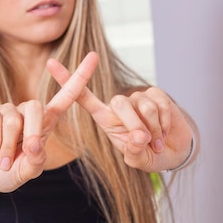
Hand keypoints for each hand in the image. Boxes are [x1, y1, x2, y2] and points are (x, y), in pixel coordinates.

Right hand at [0, 52, 97, 191]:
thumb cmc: (8, 172)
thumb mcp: (27, 172)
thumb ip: (35, 162)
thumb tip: (34, 145)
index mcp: (45, 123)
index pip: (66, 97)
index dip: (80, 77)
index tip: (94, 55)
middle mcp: (27, 112)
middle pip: (36, 107)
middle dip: (32, 132)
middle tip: (26, 153)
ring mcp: (7, 109)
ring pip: (13, 120)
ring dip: (8, 146)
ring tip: (3, 161)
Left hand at [46, 57, 193, 171]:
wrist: (172, 152)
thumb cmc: (147, 155)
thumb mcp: (138, 160)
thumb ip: (134, 152)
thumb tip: (138, 137)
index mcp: (105, 118)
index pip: (82, 96)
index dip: (66, 79)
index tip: (50, 62)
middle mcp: (118, 105)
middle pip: (119, 102)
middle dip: (135, 125)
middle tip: (145, 142)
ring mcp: (137, 97)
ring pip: (143, 106)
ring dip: (154, 128)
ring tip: (156, 140)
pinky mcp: (156, 94)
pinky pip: (160, 103)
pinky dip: (165, 122)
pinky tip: (165, 132)